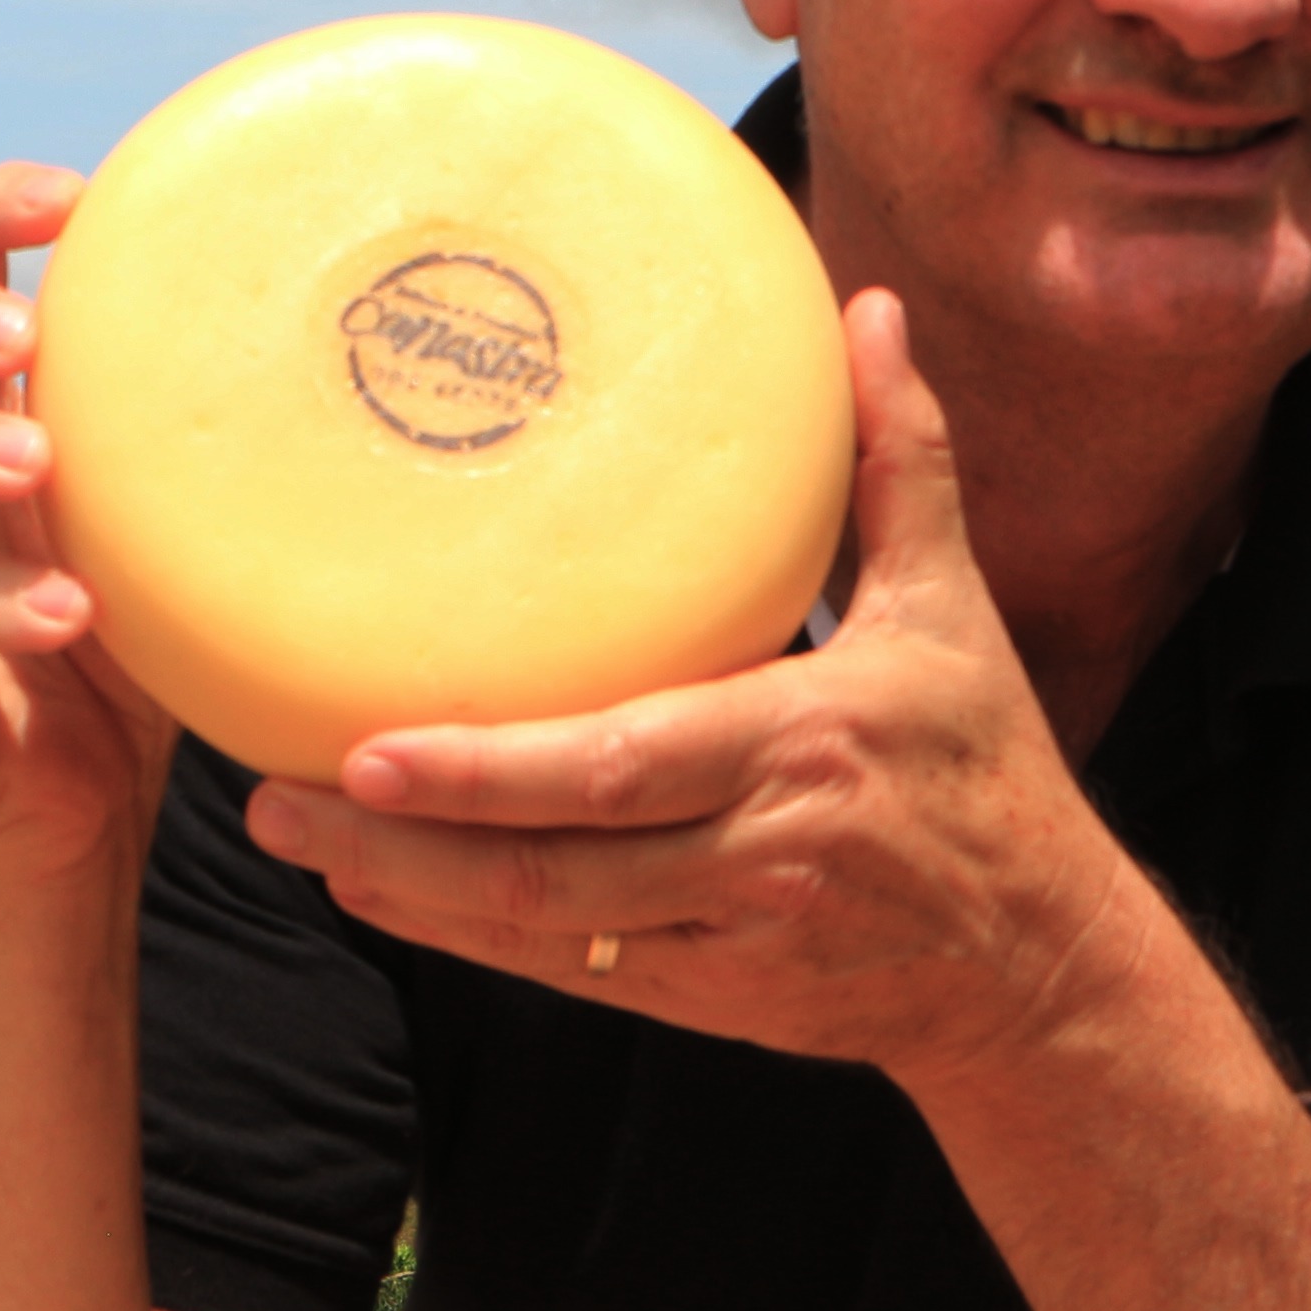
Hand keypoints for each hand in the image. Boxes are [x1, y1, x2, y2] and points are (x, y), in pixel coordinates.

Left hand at [240, 293, 1151, 1093]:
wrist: (1035, 967)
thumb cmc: (985, 765)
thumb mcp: (953, 608)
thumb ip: (901, 461)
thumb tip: (870, 312)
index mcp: (804, 746)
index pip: (622, 769)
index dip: (491, 774)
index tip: (372, 744)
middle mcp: (755, 854)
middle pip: (549, 870)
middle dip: (400, 842)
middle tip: (275, 792)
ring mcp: (723, 940)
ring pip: (538, 933)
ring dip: (406, 891)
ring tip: (291, 833)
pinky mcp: (706, 998)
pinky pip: (567, 971)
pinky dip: (466, 934)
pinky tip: (379, 886)